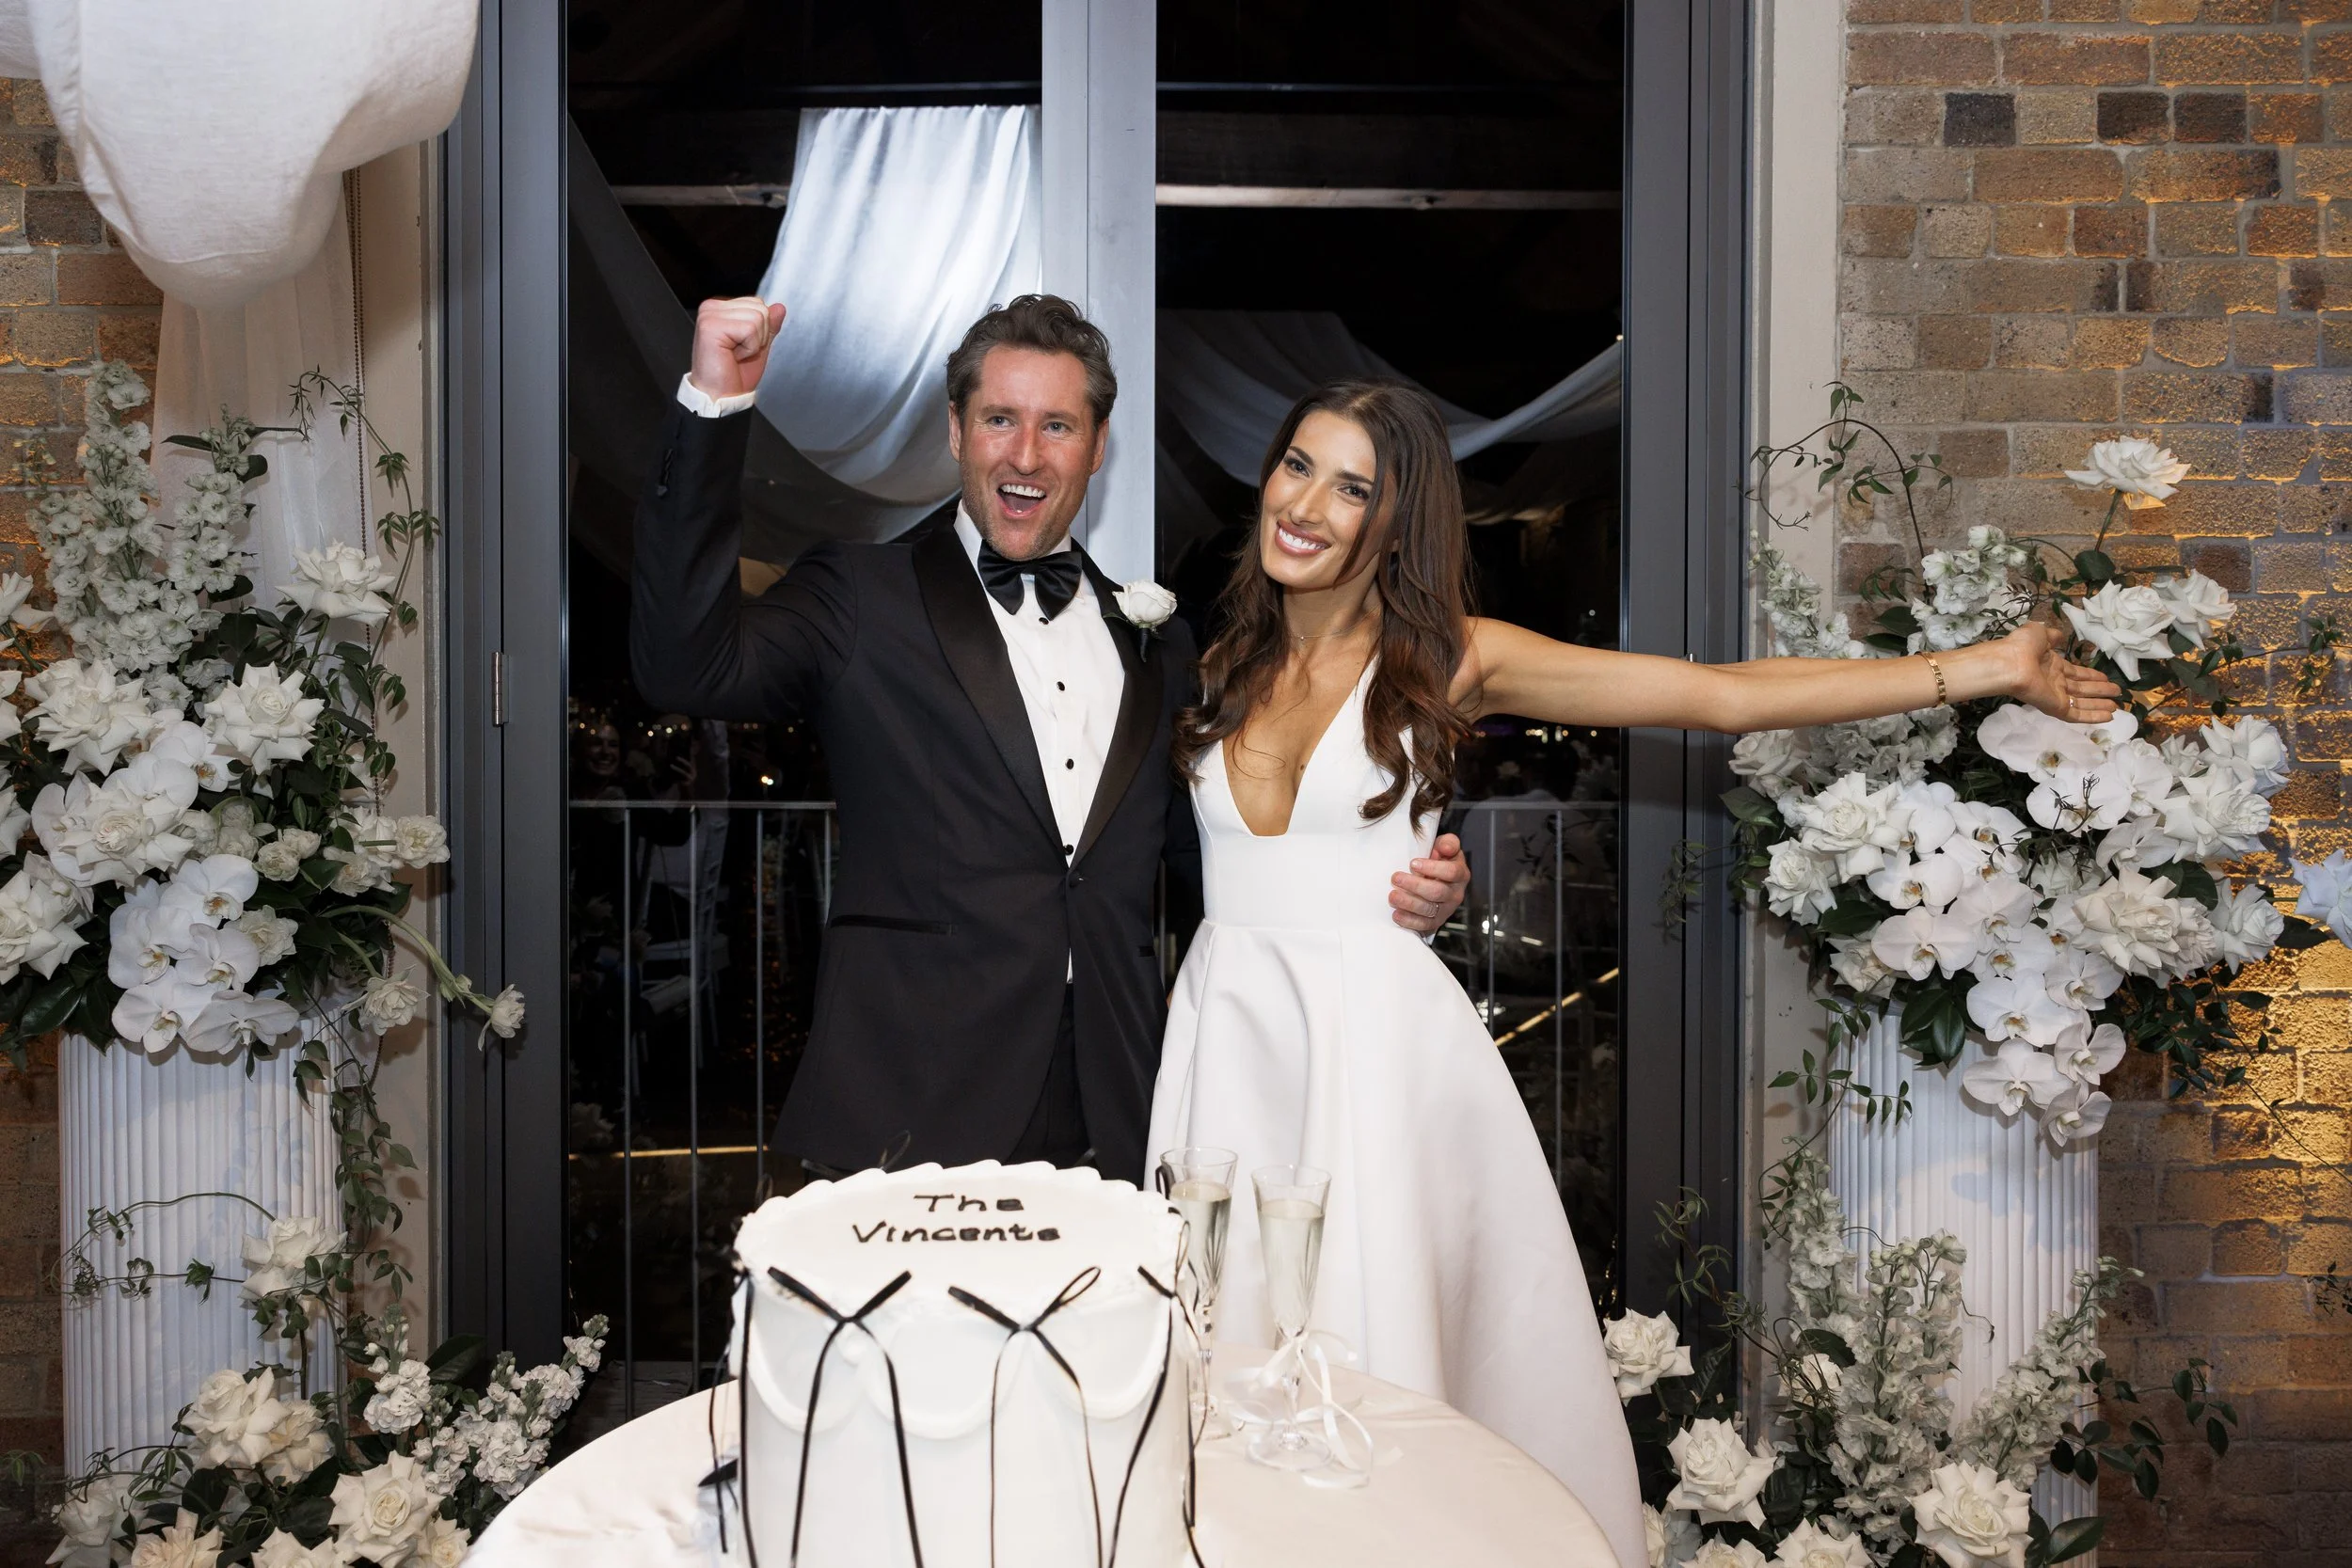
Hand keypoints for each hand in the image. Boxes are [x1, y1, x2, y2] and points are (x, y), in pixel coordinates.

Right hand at [689, 296, 785, 399]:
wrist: (721, 397)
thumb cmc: (733, 376)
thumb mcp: (759, 346)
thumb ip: (769, 325)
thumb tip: (779, 307)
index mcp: (721, 309)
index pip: (758, 303)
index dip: (760, 331)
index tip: (742, 347)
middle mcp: (712, 308)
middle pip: (760, 308)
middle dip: (759, 335)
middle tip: (739, 353)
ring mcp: (709, 315)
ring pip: (757, 317)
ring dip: (753, 343)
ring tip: (735, 354)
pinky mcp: (711, 326)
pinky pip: (749, 329)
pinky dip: (748, 348)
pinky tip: (732, 356)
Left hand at [1390, 833, 1468, 933]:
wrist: (1437, 879)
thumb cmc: (1438, 861)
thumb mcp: (1444, 847)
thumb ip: (1448, 843)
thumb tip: (1443, 847)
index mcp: (1460, 874)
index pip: (1451, 872)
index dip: (1432, 868)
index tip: (1413, 863)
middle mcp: (1456, 893)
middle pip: (1437, 892)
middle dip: (1415, 885)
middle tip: (1396, 878)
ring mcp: (1446, 909)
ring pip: (1429, 909)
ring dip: (1409, 903)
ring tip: (1393, 896)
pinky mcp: (1436, 921)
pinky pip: (1424, 925)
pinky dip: (1409, 921)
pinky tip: (1396, 914)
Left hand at [2001, 620, 2121, 722]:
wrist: (2010, 663)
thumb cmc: (2022, 646)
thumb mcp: (2040, 634)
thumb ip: (2052, 636)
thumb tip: (2059, 636)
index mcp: (2051, 665)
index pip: (2075, 672)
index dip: (2090, 675)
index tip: (2105, 677)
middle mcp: (2054, 681)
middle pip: (2081, 688)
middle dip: (2099, 690)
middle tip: (2117, 691)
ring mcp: (2055, 696)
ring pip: (2082, 703)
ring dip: (2100, 704)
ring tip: (2117, 707)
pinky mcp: (2055, 707)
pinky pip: (2077, 714)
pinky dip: (2093, 716)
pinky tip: (2109, 716)